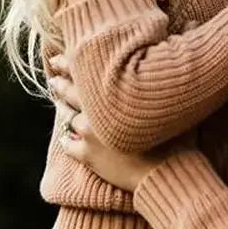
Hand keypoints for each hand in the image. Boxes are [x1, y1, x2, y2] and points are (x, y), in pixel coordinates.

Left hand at [48, 57, 192, 190]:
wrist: (167, 170)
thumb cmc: (173, 132)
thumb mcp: (165, 100)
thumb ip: (151, 82)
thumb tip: (153, 64)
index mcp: (112, 93)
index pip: (83, 72)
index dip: (69, 64)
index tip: (59, 58)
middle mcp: (96, 111)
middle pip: (71, 93)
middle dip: (60, 83)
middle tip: (53, 76)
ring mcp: (89, 135)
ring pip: (68, 118)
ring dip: (63, 109)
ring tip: (59, 103)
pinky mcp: (88, 157)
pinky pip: (68, 144)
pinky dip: (67, 139)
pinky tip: (66, 137)